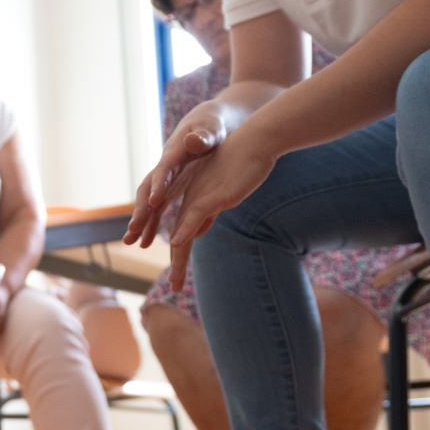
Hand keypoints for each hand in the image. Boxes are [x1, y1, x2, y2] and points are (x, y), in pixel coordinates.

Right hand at [124, 106, 224, 247]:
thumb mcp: (212, 128)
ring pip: (149, 201)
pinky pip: (158, 206)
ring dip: (140, 221)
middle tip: (132, 230)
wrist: (207, 122)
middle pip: (148, 188)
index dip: (159, 185)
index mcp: (175, 153)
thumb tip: (193, 140)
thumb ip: (205, 136)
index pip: (164, 170)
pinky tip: (147, 240)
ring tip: (131, 242)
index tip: (156, 203)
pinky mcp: (170, 185)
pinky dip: (152, 222)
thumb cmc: (212, 125)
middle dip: (140, 209)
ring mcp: (166, 177)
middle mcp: (165, 167)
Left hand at [163, 124, 282, 286]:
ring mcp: (200, 198)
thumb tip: (199, 233)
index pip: (183, 232)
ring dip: (179, 260)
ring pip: (183, 233)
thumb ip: (209, 213)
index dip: (179, 255)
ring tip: (176, 281)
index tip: (178, 275)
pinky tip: (177, 244)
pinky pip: (194, 216)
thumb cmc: (244, 165)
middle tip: (175, 286)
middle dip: (177, 264)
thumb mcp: (225, 194)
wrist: (254, 143)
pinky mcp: (211, 195)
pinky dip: (185, 231)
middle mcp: (192, 201)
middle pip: (180, 237)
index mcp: (194, 201)